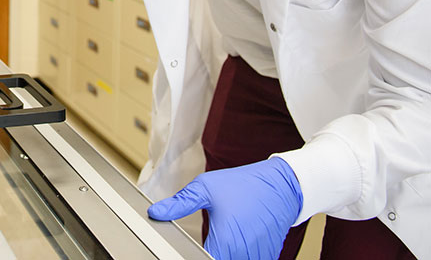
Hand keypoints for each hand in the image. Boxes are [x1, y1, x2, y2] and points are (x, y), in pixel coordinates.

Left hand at [147, 157, 302, 259]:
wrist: (281, 185)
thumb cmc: (244, 185)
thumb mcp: (206, 188)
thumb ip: (180, 204)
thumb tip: (156, 213)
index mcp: (223, 243)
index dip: (192, 256)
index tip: (187, 249)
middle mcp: (241, 256)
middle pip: (217, 259)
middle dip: (209, 250)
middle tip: (214, 230)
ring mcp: (257, 258)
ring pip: (233, 259)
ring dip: (227, 250)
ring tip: (228, 229)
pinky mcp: (267, 257)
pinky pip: (248, 258)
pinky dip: (241, 250)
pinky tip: (240, 234)